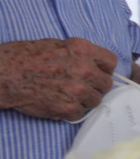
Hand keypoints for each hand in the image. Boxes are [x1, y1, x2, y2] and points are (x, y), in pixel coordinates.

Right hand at [0, 38, 116, 120]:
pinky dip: (70, 111)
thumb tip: (92, 63)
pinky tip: (58, 103)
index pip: (111, 62)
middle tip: (79, 87)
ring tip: (66, 95)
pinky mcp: (68, 107)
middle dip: (94, 86)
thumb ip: (79, 54)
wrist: (4, 74)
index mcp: (84, 50)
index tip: (97, 73)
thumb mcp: (56, 44)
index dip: (104, 69)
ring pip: (95, 100)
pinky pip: (79, 113)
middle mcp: (85, 69)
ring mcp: (78, 90)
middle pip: (106, 84)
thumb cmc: (24, 57)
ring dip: (84, 100)